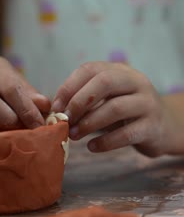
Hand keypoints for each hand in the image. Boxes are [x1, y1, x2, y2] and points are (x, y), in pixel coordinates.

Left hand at [52, 61, 178, 156]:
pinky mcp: (152, 127)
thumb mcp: (107, 100)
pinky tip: (92, 147)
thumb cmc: (125, 114)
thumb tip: (53, 110)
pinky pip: (126, 134)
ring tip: (74, 135)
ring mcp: (147, 103)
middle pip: (105, 82)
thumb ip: (84, 101)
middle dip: (79, 102)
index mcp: (120, 71)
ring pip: (115, 108)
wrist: (163, 128)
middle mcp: (136, 82)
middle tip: (65, 120)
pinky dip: (106, 142)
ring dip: (90, 123)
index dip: (69, 87)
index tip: (55, 107)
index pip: (91, 69)